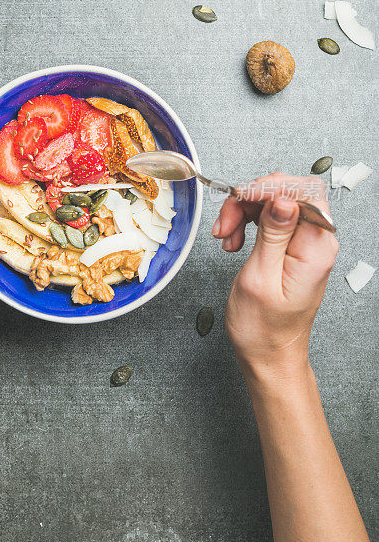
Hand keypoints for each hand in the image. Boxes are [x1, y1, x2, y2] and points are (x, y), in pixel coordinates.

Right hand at [212, 173, 338, 378]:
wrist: (268, 354)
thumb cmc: (264, 328)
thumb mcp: (260, 278)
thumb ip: (273, 234)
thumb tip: (282, 198)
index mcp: (316, 248)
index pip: (302, 191)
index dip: (268, 187)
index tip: (238, 198)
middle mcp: (316, 241)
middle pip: (286, 192)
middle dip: (250, 200)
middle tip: (225, 224)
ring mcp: (305, 242)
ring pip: (274, 201)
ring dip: (243, 212)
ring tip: (225, 238)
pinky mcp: (292, 246)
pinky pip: (270, 217)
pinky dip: (247, 222)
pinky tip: (233, 240)